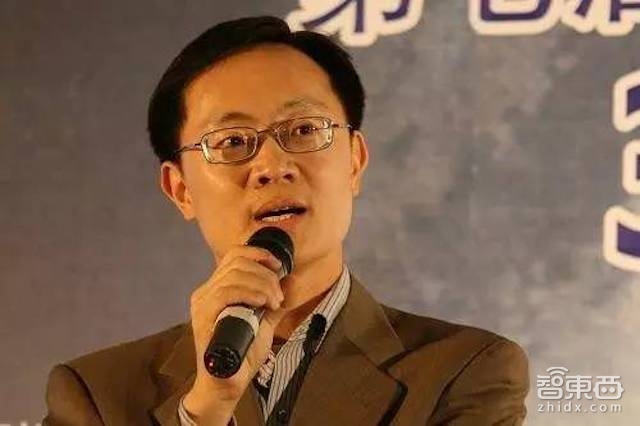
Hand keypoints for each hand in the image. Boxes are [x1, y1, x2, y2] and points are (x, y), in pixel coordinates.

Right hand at [183, 245, 285, 423]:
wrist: (227, 383)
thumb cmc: (243, 353)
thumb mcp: (263, 321)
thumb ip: (273, 302)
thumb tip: (290, 282)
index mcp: (217, 288)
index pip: (235, 256)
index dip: (258, 254)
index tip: (278, 265)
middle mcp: (206, 292)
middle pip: (237, 262)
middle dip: (265, 275)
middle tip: (278, 296)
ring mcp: (203, 303)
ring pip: (234, 276)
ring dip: (261, 285)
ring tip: (273, 302)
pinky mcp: (203, 316)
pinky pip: (225, 293)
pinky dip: (248, 293)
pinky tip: (261, 302)